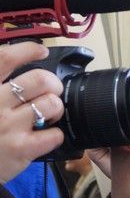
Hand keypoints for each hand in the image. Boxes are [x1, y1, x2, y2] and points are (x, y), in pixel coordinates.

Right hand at [0, 41, 64, 182]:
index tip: (41, 50)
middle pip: (39, 79)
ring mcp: (9, 125)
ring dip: (56, 108)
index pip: (6, 58)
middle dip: (53, 83)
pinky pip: (54, 134)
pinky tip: (47, 136)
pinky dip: (56, 134)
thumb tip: (16, 64)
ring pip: (51, 104)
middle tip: (51, 91)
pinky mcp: (21, 148)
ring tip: (48, 114)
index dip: (28, 50)